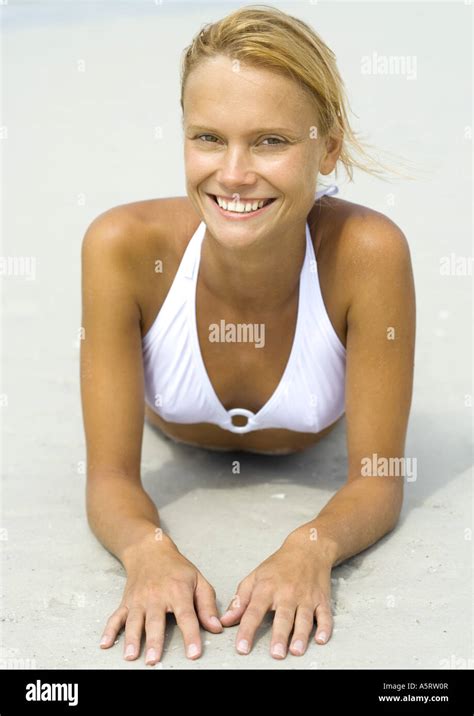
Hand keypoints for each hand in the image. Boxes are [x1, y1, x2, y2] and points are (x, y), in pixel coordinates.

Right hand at [99, 535, 222, 663]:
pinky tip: (105, 643)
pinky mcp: (126, 602)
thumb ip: (207, 604)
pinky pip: (116, 617)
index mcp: (178, 591)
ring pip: (134, 621)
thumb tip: (216, 627)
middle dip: (154, 641)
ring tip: (131, 656)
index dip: (191, 636)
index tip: (193, 654)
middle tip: (154, 660)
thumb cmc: (177, 568)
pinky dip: (109, 630)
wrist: (149, 551)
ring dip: (132, 639)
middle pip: (155, 621)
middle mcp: (156, 596)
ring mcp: (138, 600)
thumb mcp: (198, 580)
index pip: (186, 616)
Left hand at [220, 535, 332, 658]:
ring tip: (296, 651)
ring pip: (304, 618)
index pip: (254, 611)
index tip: (242, 648)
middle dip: (280, 636)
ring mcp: (306, 597)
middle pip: (283, 617)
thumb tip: (226, 620)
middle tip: (276, 654)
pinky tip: (321, 639)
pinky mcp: (322, 599)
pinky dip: (325, 628)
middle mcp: (287, 593)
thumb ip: (240, 600)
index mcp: (267, 588)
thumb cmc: (279, 565)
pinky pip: (325, 615)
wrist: (307, 549)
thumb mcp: (255, 577)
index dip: (247, 630)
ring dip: (301, 635)